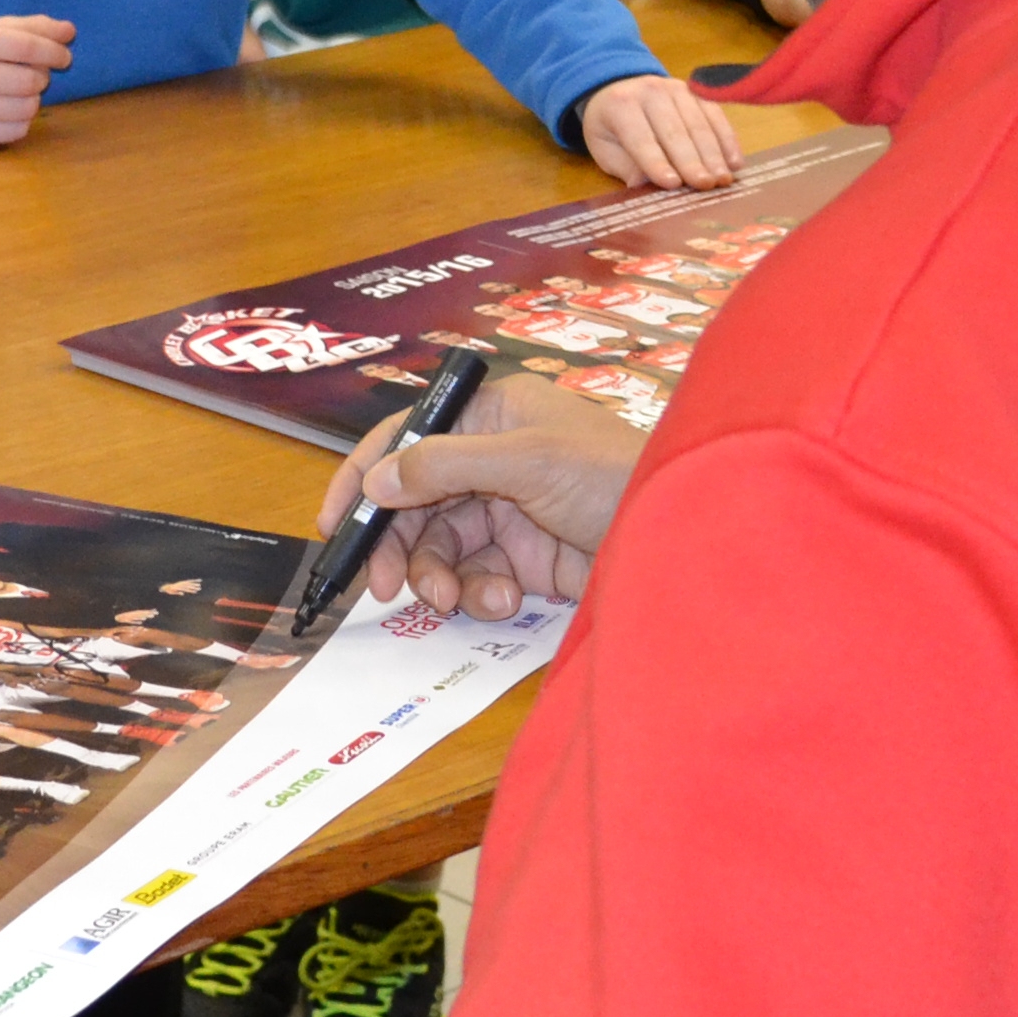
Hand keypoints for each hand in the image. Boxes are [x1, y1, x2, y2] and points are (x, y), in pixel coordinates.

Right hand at [0, 16, 73, 146]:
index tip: (64, 55)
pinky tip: (8, 109)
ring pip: (28, 107)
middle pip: (30, 80)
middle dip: (42, 76)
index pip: (25, 46)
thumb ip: (30, 27)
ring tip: (19, 91)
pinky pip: (18, 130)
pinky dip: (23, 119)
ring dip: (34, 98)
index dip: (54, 51)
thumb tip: (69, 31)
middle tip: (36, 73)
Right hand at [312, 373, 642, 619]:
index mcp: (491, 415)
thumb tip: (377, 480)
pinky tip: (506, 600)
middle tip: (384, 589)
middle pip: (413, 501)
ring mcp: (507, 509)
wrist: (683, 539)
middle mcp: (492, 457)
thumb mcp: (527, 463)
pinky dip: (479, 594)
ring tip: (456, 600)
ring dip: (439, 577)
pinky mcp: (525, 557)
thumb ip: (445, 467)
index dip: (364, 477)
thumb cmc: (615, 476)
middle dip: (399, 546)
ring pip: (440, 547)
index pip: (407, 436)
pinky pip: (475, 577)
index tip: (334, 526)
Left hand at [576, 74, 741, 189]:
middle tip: (705, 185)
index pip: (640, 137)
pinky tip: (735, 163)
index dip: (656, 161)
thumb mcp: (605, 148)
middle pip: (674, 130)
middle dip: (691, 160)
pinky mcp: (697, 92)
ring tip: (723, 179)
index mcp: (621, 105)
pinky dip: (727, 140)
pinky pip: (716, 115)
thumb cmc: (613, 127)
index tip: (673, 184)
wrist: (621, 87)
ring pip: (699, 123)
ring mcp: (677, 88)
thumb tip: (644, 186)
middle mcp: (651, 91)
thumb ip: (625, 166)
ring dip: (714, 154)